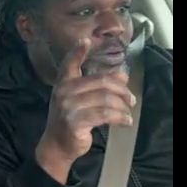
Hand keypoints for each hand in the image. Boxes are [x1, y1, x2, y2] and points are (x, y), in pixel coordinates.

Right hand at [36, 39, 134, 182]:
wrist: (56, 146)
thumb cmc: (69, 121)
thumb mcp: (80, 101)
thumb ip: (98, 87)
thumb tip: (122, 76)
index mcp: (63, 84)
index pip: (69, 63)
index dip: (77, 51)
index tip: (86, 41)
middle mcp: (64, 92)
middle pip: (101, 82)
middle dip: (121, 90)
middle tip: (130, 99)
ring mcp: (68, 107)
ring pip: (106, 99)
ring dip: (122, 106)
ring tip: (128, 112)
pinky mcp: (75, 121)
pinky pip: (105, 114)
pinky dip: (119, 118)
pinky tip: (124, 121)